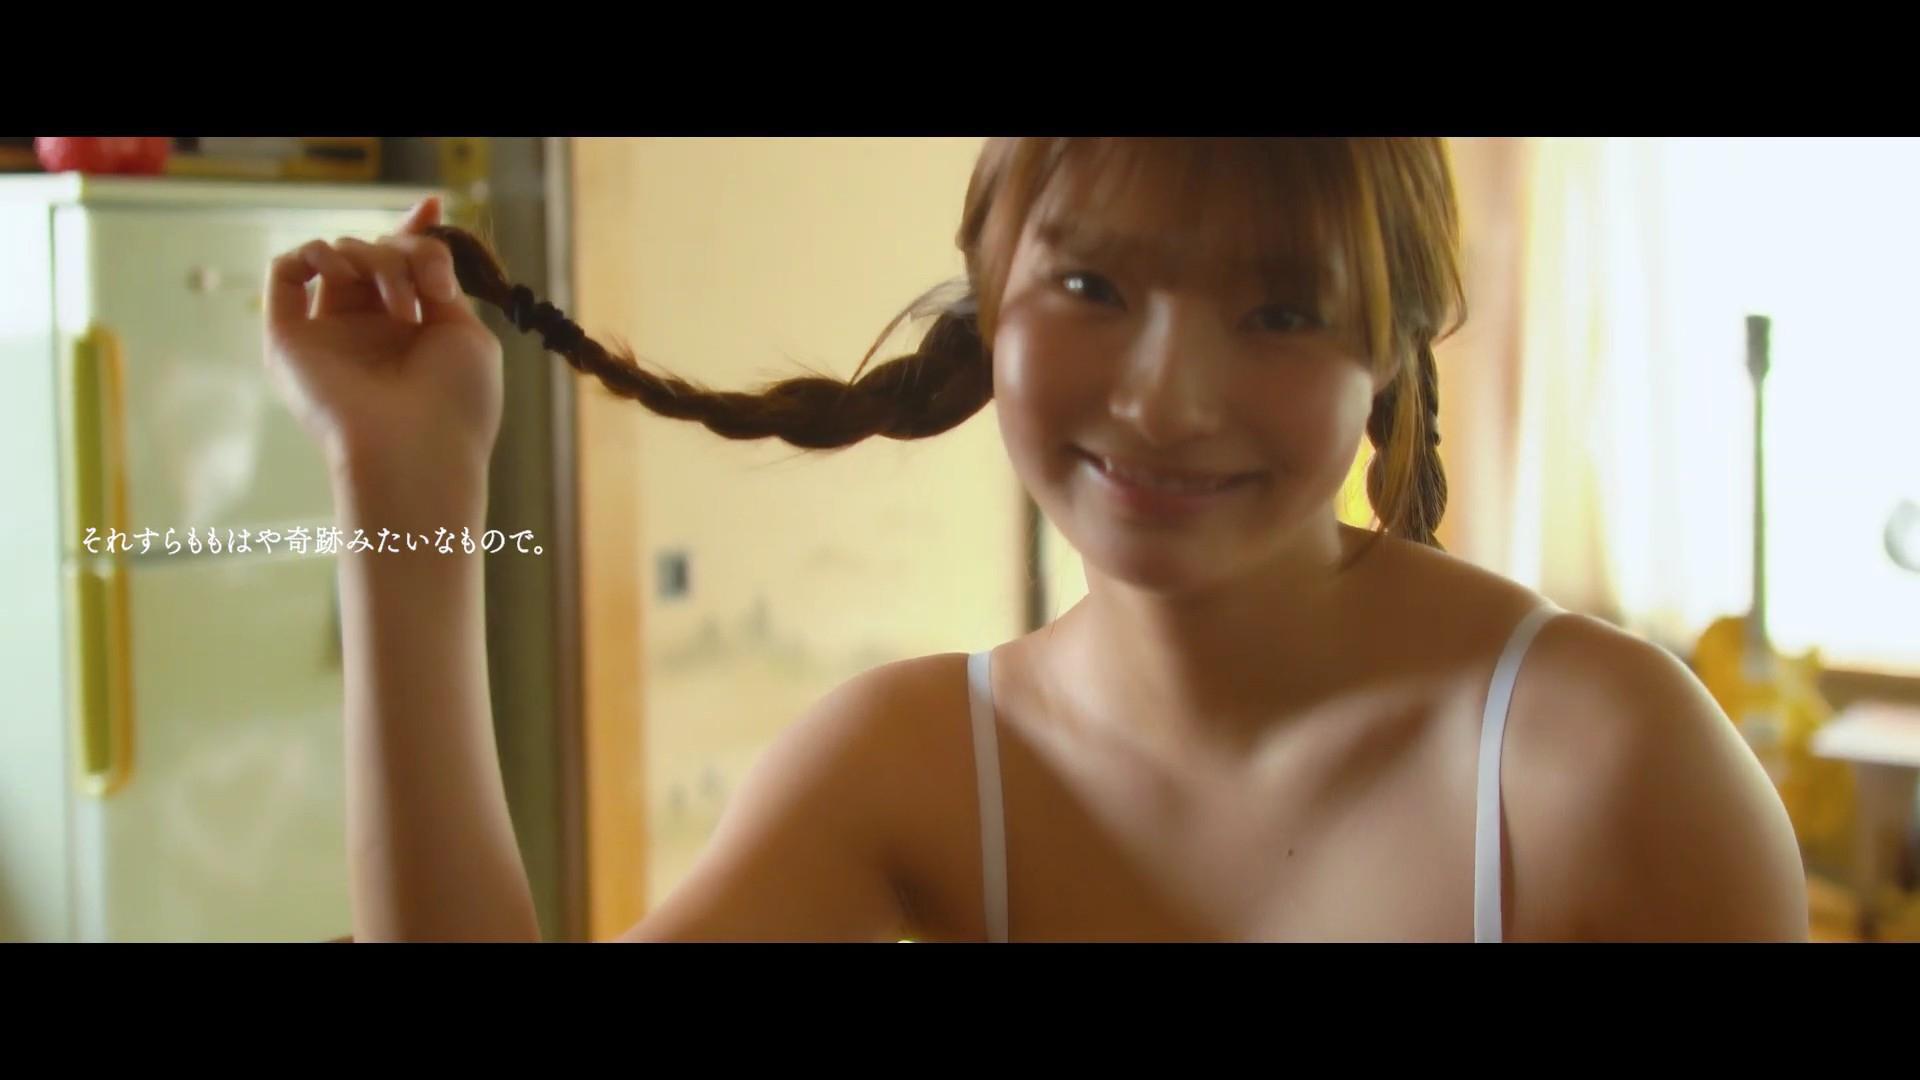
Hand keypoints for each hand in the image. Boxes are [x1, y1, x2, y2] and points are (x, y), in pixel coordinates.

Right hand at [262, 196, 503, 490]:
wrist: (417, 450)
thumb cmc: (455, 402)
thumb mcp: (463, 330)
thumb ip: (439, 281)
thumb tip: (423, 229)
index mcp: (411, 332)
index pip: (403, 266)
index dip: (413, 233)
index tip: (432, 208)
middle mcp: (367, 331)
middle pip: (374, 253)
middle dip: (403, 251)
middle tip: (426, 289)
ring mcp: (327, 335)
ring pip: (336, 256)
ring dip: (373, 257)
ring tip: (399, 301)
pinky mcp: (288, 340)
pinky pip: (284, 272)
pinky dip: (313, 254)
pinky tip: (343, 272)